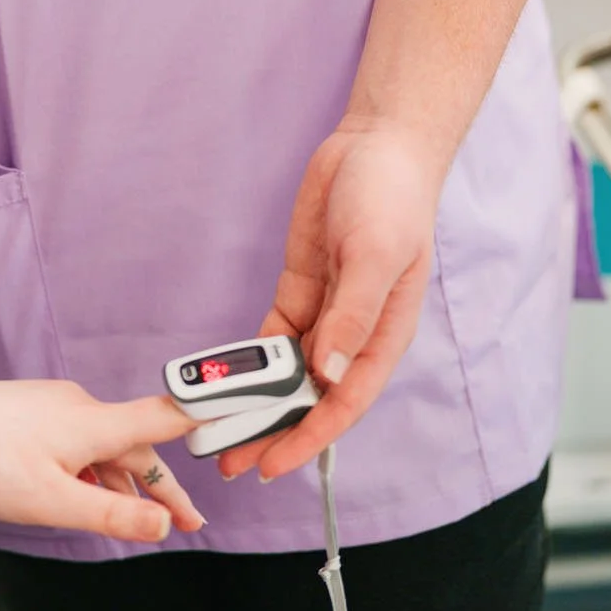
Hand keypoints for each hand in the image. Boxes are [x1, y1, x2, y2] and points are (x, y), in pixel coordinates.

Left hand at [0, 380, 203, 544]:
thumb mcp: (53, 501)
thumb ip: (111, 514)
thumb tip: (161, 522)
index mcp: (92, 422)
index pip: (165, 419)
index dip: (204, 423)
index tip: (238, 426)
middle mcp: (76, 406)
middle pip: (133, 444)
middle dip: (158, 486)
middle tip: (183, 521)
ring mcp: (49, 407)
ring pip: (99, 448)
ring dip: (118, 484)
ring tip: (137, 518)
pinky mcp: (25, 414)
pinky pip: (71, 445)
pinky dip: (85, 474)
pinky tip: (76, 496)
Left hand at [220, 124, 443, 481]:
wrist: (376, 146)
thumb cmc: (392, 199)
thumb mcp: (375, 255)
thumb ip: (353, 314)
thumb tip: (327, 372)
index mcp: (383, 335)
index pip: (345, 402)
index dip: (309, 438)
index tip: (272, 464)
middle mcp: (355, 333)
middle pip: (310, 397)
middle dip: (272, 431)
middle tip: (230, 463)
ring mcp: (327, 312)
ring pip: (287, 373)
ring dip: (256, 401)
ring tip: (217, 430)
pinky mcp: (302, 289)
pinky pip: (272, 336)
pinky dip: (249, 359)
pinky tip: (224, 380)